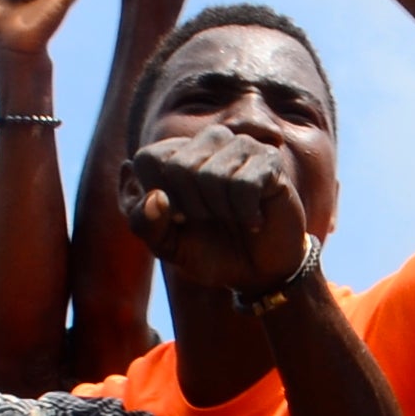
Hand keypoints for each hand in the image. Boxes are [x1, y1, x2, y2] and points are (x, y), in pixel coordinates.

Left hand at [122, 125, 309, 292]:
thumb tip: (156, 197)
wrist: (257, 273)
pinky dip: (246, 214)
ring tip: (233, 217)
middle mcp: (207, 142)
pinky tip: (254, 220)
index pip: (148, 158)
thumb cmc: (210, 252)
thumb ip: (145, 224)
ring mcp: (240, 146)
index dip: (157, 195)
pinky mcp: (269, 160)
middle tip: (210, 219)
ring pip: (212, 175)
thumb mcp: (167, 245)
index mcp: (176, 154)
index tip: (177, 218)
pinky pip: (244, 185)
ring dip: (220, 211)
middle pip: (179, 166)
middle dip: (191, 208)